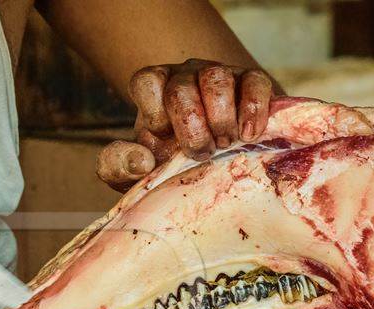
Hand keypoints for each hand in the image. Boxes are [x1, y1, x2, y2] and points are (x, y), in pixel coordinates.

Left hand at [96, 58, 275, 190]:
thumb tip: (140, 161)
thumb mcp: (140, 169)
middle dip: (192, 126)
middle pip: (181, 87)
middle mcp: (185, 76)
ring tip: (226, 145)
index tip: (167, 145)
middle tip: (203, 153)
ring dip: (221, 119)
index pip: (146, 82)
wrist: (220, 162)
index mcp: (155, 91)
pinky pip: (255, 83)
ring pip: (216, 79)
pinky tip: (249, 136)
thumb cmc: (175, 162)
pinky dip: (253, 110)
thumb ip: (119, 166)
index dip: (156, 114)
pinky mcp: (253, 82)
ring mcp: (220, 75)